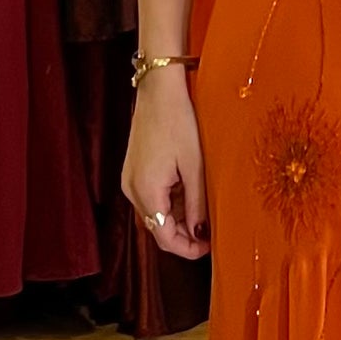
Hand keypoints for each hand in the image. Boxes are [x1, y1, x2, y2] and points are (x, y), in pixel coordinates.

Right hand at [122, 68, 210, 257]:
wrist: (158, 90)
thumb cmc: (177, 121)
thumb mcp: (194, 166)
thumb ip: (196, 204)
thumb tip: (199, 233)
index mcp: (147, 192)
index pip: (164, 238)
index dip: (187, 249)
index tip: (208, 248)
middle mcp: (132, 190)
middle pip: (157, 228)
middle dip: (184, 234)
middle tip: (210, 230)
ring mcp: (130, 180)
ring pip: (155, 214)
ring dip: (178, 217)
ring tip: (203, 207)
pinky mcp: (133, 171)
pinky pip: (152, 197)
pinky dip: (170, 202)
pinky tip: (188, 190)